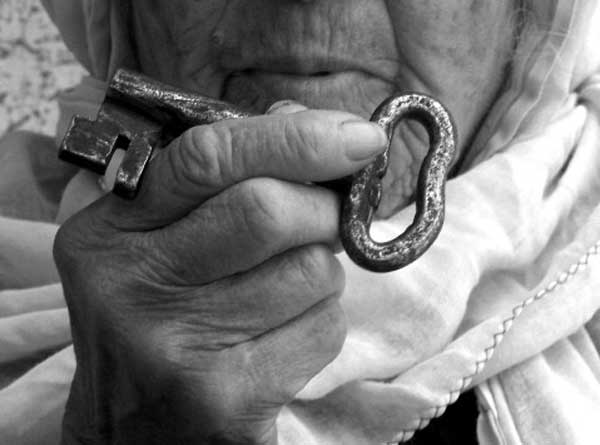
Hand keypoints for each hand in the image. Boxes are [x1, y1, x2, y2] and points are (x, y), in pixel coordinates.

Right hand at [54, 103, 386, 443]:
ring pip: (310, 271)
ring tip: (283, 291)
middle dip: (324, 209)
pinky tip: (281, 337)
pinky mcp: (225, 401)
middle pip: (268, 211)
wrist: (131, 431)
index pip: (208, 157)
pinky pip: (321, 330)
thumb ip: (221, 175)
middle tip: (331, 218)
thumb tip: (299, 121)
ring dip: (321, 272)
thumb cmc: (157, 318)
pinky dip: (321, 323)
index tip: (359, 137)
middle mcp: (132, 285)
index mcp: (111, 230)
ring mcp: (174, 347)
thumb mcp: (159, 240)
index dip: (294, 139)